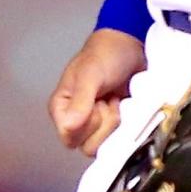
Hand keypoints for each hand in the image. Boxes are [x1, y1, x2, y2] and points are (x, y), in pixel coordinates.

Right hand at [51, 27, 145, 154]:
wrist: (130, 46)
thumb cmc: (105, 55)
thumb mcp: (91, 75)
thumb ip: (81, 101)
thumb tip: (69, 127)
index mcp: (61, 109)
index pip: (70, 137)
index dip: (86, 125)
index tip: (96, 103)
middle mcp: (74, 120)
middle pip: (88, 145)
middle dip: (104, 123)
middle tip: (107, 99)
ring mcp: (95, 124)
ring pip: (104, 144)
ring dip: (115, 121)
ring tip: (116, 100)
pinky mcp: (112, 125)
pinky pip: (118, 138)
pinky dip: (126, 122)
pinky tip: (124, 104)